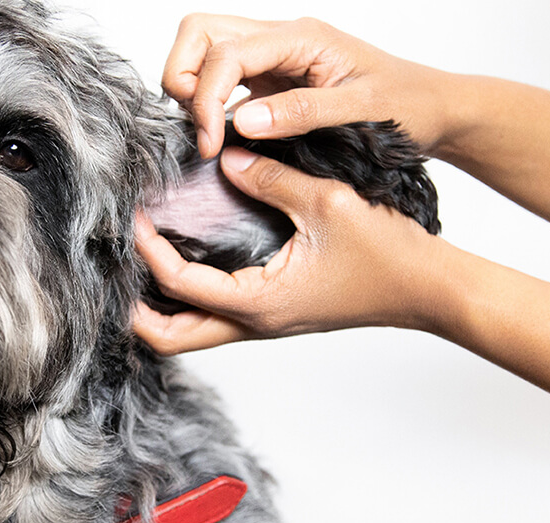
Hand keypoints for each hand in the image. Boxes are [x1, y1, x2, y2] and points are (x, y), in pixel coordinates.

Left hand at [133, 148, 455, 354]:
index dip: (149, 251)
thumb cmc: (388, 255)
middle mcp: (255, 323)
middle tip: (120, 261)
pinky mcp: (276, 313)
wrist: (430, 290)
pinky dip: (190, 295)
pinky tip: (188, 256)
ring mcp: (265, 323)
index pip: (181, 284)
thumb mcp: (327, 203)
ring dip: (160, 305)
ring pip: (192, 332)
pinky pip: (217, 315)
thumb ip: (271, 179)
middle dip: (135, 308)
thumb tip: (228, 158)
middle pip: (171, 338)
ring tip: (143, 258)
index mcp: (260, 304)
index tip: (133, 215)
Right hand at [162, 14, 462, 158]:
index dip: (205, 98)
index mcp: (301, 38)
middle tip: (201, 131)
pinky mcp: (272, 81)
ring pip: (204, 52)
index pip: (225, 52)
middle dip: (182, 78)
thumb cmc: (410, 106)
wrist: (436, 109)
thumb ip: (302, 113)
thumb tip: (243, 121)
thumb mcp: (361, 112)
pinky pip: (224, 80)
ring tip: (211, 138)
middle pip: (199, 33)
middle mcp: (281, 40)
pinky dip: (210, 104)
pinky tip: (225, 140)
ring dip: (193, 90)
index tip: (212, 145)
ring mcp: (274, 58)